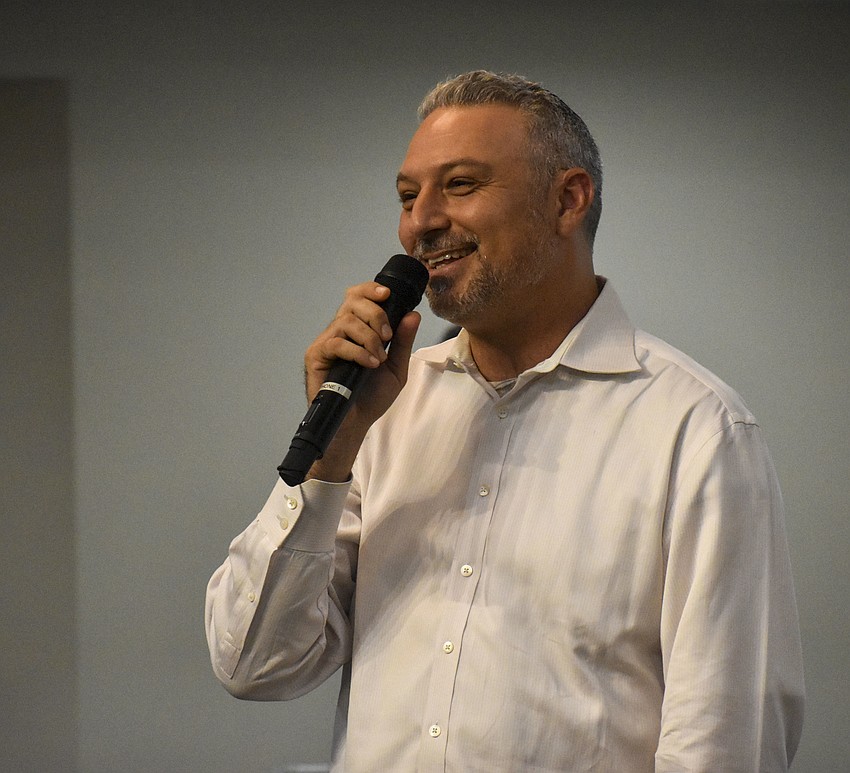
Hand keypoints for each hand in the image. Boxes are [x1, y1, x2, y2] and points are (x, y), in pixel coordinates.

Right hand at [303, 281, 420, 480]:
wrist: (356, 422)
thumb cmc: (373, 396)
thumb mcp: (396, 367)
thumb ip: (402, 341)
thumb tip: (413, 314)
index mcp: (358, 328)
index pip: (358, 296)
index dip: (371, 289)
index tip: (388, 294)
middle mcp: (340, 330)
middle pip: (352, 301)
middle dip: (375, 314)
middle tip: (387, 337)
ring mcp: (327, 342)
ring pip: (345, 320)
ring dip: (368, 337)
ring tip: (378, 358)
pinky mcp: (316, 356)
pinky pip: (336, 343)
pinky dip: (357, 352)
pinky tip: (369, 364)